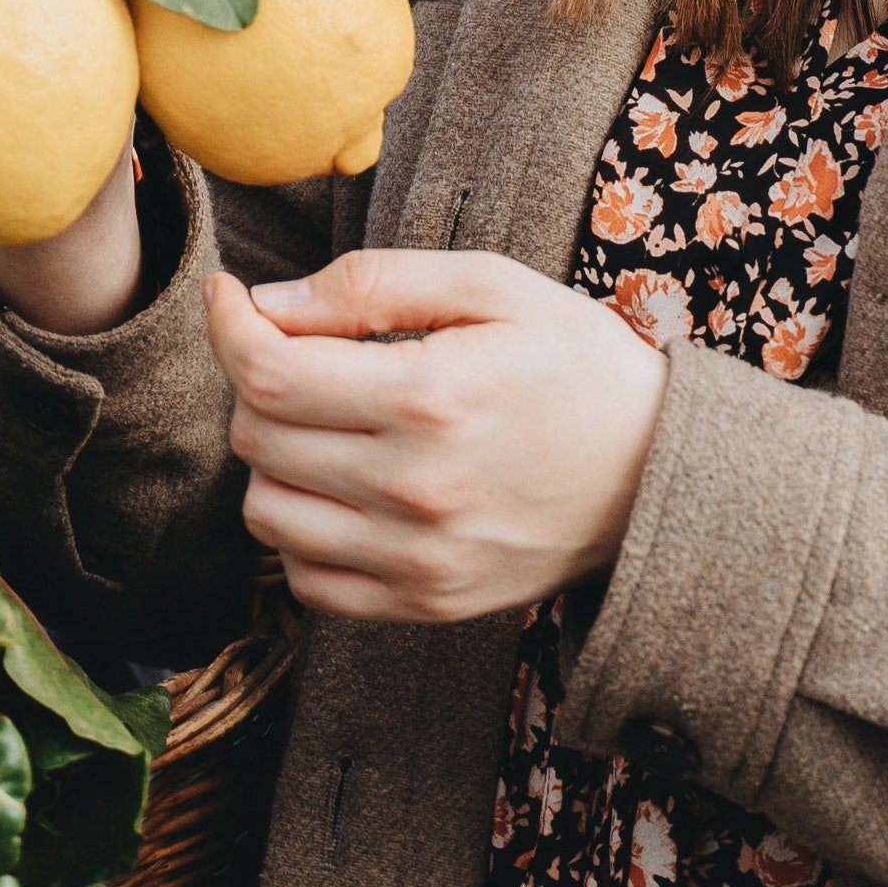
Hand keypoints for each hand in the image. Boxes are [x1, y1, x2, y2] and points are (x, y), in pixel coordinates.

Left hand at [211, 250, 668, 624]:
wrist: (658, 475)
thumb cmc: (576, 366)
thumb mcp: (495, 287)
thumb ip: (377, 282)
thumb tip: (271, 304)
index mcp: (432, 396)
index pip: (269, 372)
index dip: (229, 326)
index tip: (232, 299)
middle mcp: (416, 487)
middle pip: (257, 438)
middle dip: (259, 383)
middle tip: (305, 356)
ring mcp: (418, 558)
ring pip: (266, 514)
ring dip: (273, 461)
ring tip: (326, 426)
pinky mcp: (425, 604)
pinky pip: (306, 582)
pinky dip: (302, 534)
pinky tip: (343, 490)